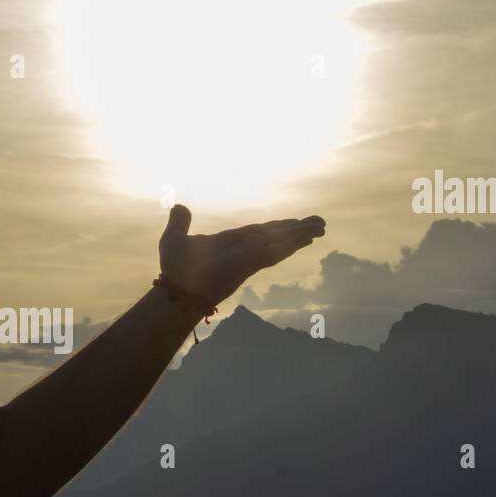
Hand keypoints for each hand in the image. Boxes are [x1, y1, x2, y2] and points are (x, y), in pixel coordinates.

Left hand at [158, 204, 325, 307]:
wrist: (177, 290)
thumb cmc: (175, 269)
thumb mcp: (174, 239)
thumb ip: (180, 223)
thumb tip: (178, 207)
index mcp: (229, 242)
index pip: (257, 232)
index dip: (276, 227)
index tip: (293, 222)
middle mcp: (243, 249)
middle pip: (275, 237)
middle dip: (296, 230)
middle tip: (320, 224)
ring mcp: (248, 257)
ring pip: (280, 243)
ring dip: (300, 235)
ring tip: (321, 229)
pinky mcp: (250, 263)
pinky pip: (275, 251)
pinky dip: (291, 243)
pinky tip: (307, 237)